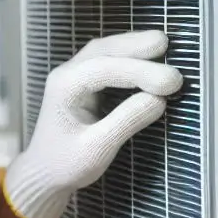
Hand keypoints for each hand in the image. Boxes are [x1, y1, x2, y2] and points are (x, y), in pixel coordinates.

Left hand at [3, 29, 181, 217]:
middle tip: (166, 43)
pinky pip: (106, 60)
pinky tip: (145, 55)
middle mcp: (66, 74)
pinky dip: (127, 55)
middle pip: (104, 50)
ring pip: (105, 50)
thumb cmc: (66, 165)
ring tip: (161, 43)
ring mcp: (73, 75)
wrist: (44, 174)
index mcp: (64, 88)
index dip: (141, 72)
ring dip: (132, 46)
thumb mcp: (97, 150)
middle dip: (136, 46)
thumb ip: (126, 121)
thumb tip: (159, 100)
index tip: (172, 81)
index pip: (105, 69)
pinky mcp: (83, 82)